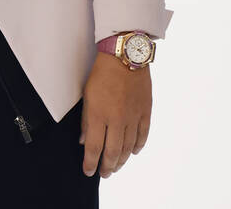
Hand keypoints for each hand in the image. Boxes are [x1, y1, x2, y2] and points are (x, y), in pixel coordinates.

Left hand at [80, 52, 151, 177]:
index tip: (88, 171)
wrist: (125, 57)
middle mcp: (117, 120)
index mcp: (99, 115)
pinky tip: (132, 152)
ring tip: (115, 167)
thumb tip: (84, 140)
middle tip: (104, 174)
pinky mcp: (145, 113)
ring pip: (128, 147)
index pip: (94, 147)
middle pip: (113, 152)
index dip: (90, 162)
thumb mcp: (87, 95)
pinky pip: (143, 135)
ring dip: (121, 160)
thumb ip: (86, 120)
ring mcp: (133, 117)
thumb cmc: (102, 74)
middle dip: (107, 166)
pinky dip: (137, 146)